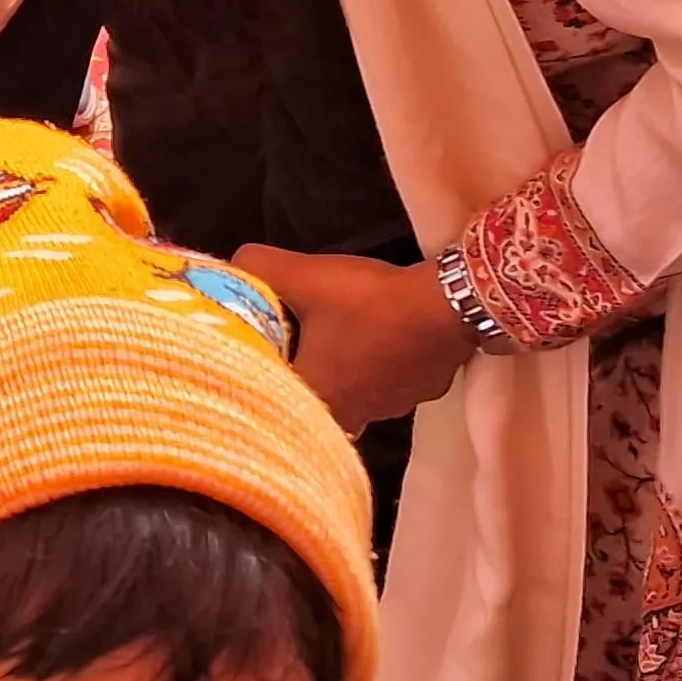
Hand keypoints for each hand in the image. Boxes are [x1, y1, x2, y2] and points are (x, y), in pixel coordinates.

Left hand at [236, 245, 476, 433]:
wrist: (447, 306)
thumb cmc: (369, 302)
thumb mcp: (305, 276)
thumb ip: (260, 268)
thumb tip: (234, 263)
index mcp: (318, 398)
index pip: (275, 402)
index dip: (262, 378)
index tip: (256, 354)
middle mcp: (353, 417)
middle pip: (314, 405)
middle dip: (301, 380)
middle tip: (291, 348)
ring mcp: (390, 409)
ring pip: (351, 400)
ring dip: (340, 378)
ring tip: (331, 344)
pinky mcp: (419, 394)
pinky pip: (384, 389)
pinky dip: (374, 372)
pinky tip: (373, 346)